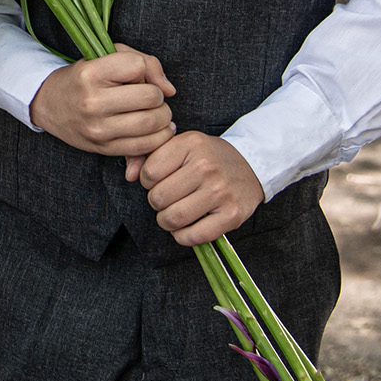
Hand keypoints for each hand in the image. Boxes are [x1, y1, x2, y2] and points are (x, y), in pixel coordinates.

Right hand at [28, 44, 175, 158]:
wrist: (50, 104)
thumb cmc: (84, 78)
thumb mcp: (106, 57)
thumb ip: (144, 62)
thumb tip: (170, 90)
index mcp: (91, 73)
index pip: (138, 66)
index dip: (144, 70)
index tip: (137, 76)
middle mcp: (93, 102)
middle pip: (151, 97)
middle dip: (158, 96)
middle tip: (151, 97)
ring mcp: (98, 128)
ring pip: (152, 123)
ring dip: (163, 117)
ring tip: (156, 113)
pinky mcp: (103, 147)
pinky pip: (144, 146)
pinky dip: (159, 138)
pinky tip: (157, 130)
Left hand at [135, 132, 264, 245]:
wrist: (251, 164)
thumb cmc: (208, 156)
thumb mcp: (180, 145)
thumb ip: (147, 156)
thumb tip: (129, 175)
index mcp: (191, 144)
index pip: (149, 173)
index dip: (148, 181)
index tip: (159, 180)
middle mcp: (206, 167)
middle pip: (158, 198)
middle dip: (157, 202)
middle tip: (168, 198)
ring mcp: (221, 192)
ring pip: (173, 218)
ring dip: (167, 221)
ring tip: (174, 213)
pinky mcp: (232, 215)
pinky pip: (194, 236)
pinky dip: (183, 236)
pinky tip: (187, 226)